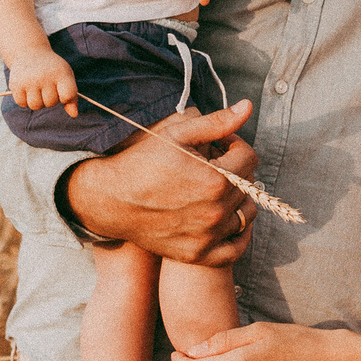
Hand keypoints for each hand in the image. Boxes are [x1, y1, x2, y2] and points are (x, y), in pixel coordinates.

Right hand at [4, 47, 77, 115]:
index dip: (65, 98)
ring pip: (35, 106)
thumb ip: (71, 96)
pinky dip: (25, 100)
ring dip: (37, 102)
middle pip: (50, 103)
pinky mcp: (15, 84)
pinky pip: (22, 104)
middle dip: (50, 99)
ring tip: (38, 90)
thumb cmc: (52, 69)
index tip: (62, 90)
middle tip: (47, 86)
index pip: (67, 96)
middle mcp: (44, 76)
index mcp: (61, 73)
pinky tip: (27, 89)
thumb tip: (74, 115)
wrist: (29, 53)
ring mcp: (29, 80)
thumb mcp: (65, 77)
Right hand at [65, 102, 257, 265]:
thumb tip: (248, 106)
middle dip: (235, 170)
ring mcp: (207, 236)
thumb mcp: (177, 134)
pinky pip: (235, 249)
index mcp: (215, 179)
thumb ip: (217, 122)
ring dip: (238, 199)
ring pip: (246, 215)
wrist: (111, 199)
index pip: (249, 158)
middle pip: (249, 186)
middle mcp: (216, 211)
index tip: (219, 145)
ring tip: (217, 189)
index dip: (235, 144)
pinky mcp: (197, 254)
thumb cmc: (142, 163)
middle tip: (213, 164)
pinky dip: (238, 235)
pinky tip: (227, 219)